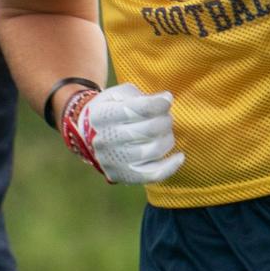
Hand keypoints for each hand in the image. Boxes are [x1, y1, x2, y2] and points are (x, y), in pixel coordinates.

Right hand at [59, 82, 184, 183]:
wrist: (89, 135)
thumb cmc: (112, 109)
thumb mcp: (118, 95)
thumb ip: (139, 96)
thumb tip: (165, 101)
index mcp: (101, 115)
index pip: (135, 110)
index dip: (157, 104)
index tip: (168, 99)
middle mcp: (104, 139)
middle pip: (148, 130)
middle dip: (165, 120)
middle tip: (167, 116)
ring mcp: (112, 160)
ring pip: (153, 150)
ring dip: (168, 138)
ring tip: (166, 131)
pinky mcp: (122, 175)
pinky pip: (152, 175)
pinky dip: (170, 166)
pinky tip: (179, 156)